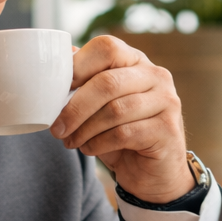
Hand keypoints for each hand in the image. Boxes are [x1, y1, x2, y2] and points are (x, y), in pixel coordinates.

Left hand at [50, 35, 192, 202]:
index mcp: (136, 61)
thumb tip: (54, 64)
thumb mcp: (99, 105)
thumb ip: (83, 82)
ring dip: (84, 129)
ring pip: (115, 110)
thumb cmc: (121, 133)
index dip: (77, 66)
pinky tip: (89, 149)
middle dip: (75, 107)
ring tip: (70, 141)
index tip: (54, 90)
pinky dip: (98, 143)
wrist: (153, 172)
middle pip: (108, 82)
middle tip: (56, 127)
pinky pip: (124, 134)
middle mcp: (156, 75)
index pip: (107, 48)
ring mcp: (167, 101)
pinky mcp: (168, 129)